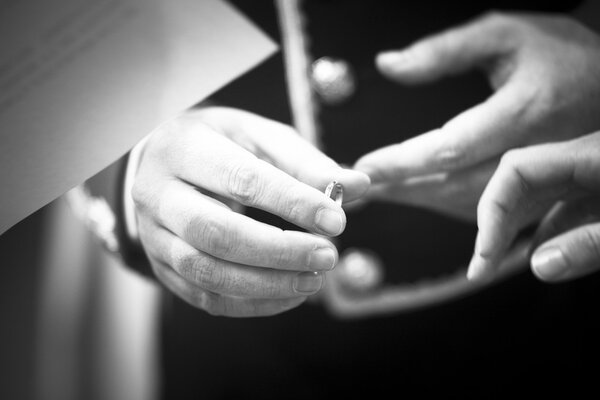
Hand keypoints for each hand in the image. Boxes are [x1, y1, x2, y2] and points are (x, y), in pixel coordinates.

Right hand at [132, 107, 369, 316]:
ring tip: (314, 281)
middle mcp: (158, 194)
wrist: (163, 163)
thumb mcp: (260, 137)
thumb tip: (358, 186)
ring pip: (206, 272)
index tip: (336, 220)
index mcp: (184, 149)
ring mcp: (154, 236)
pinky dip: (252, 304)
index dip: (291, 202)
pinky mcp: (163, 267)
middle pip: (216, 232)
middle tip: (328, 256)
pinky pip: (204, 297)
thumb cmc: (221, 145)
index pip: (241, 179)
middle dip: (278, 251)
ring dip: (266, 284)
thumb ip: (307, 162)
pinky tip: (290, 296)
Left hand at [355, 11, 599, 220]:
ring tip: (376, 194)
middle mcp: (534, 154)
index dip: (404, 162)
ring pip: (468, 207)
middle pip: (454, 186)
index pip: (452, 148)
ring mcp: (541, 181)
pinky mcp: (541, 194)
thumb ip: (445, 50)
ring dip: (418, 202)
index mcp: (525, 111)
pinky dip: (444, 206)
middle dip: (400, 189)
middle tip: (356, 190)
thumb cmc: (558, 53)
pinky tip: (416, 196)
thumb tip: (388, 66)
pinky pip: (485, 213)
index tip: (364, 166)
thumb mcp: (504, 34)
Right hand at [467, 131, 599, 281]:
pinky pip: (567, 207)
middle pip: (519, 184)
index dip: (492, 209)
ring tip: (495, 262)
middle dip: (493, 224)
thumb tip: (540, 264)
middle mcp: (589, 159)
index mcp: (594, 154)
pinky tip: (538, 251)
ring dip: (514, 229)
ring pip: (540, 197)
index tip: (486, 253)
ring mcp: (597, 173)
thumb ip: (591, 244)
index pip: (517, 169)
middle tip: (480, 266)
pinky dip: (547, 230)